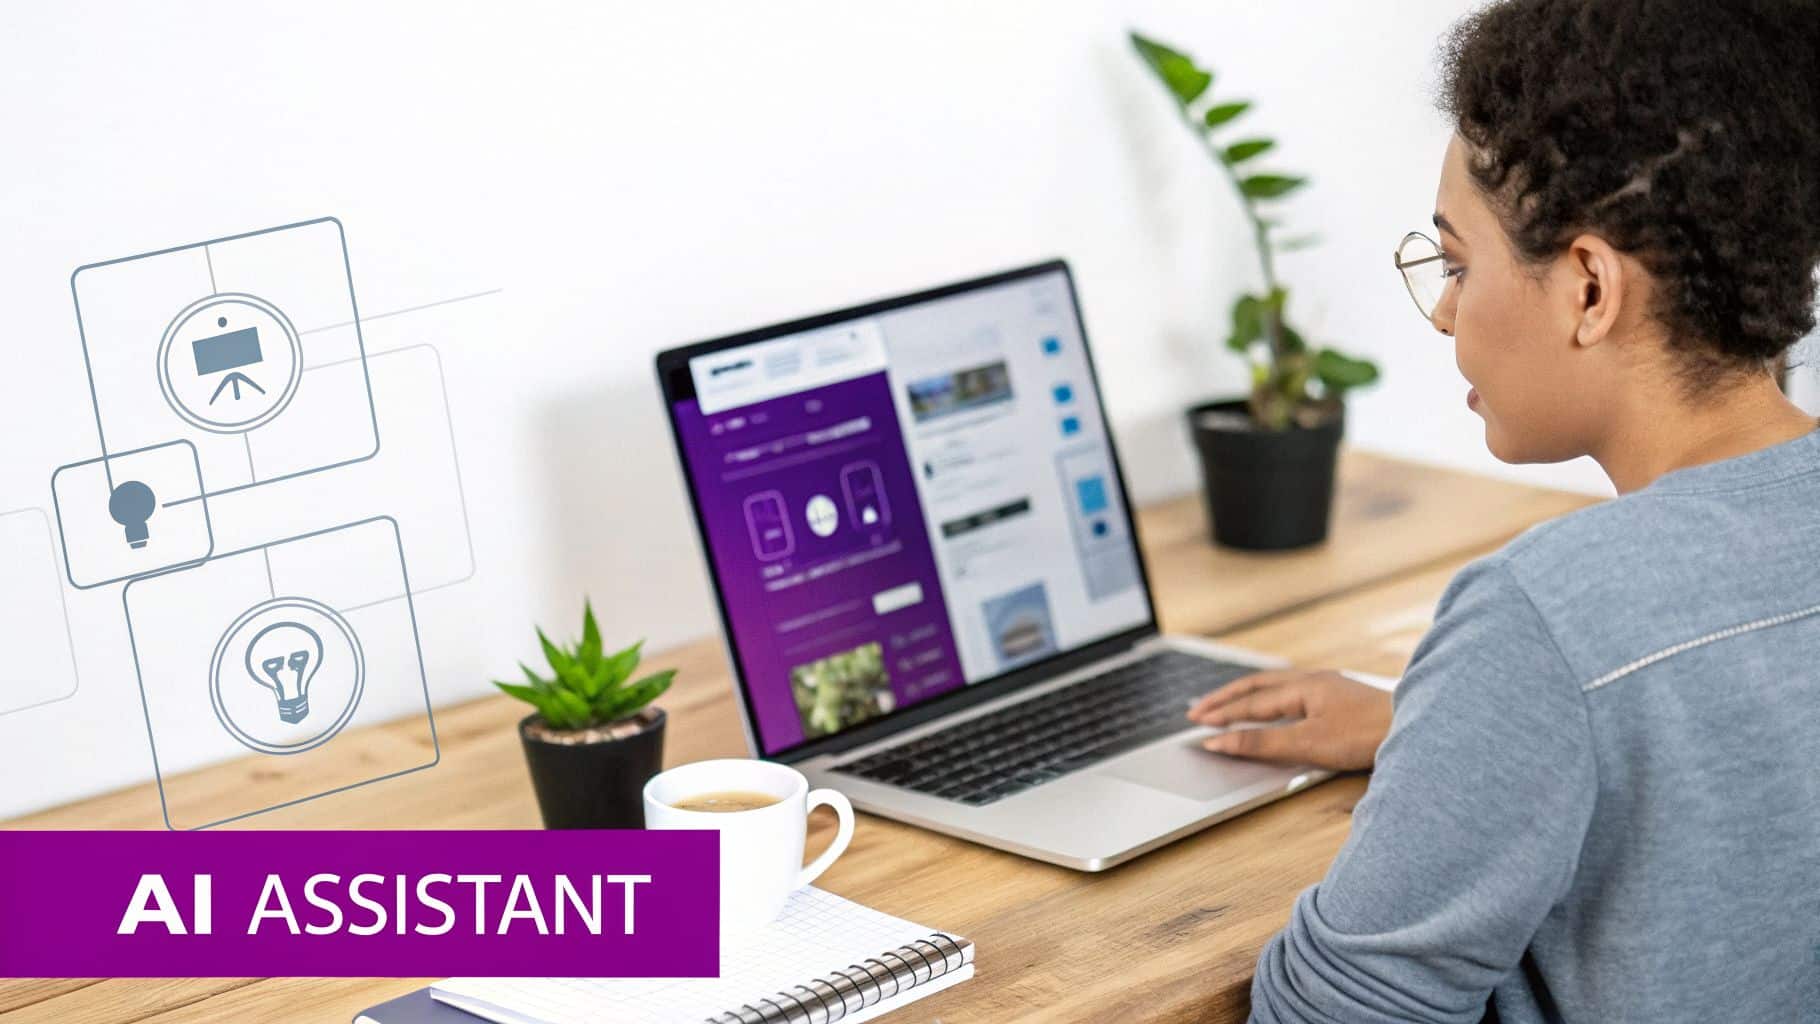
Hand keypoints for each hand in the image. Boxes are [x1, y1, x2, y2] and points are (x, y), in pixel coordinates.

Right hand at [1186, 669, 1391, 771]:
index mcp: (1302, 686)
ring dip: (1246, 695)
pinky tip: (1273, 707)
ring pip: (1276, 686)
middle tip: (1198, 710)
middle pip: (1258, 686)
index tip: (1197, 728)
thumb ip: (1262, 743)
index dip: (1222, 716)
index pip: (1250, 703)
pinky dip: (1270, 699)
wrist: (1416, 728)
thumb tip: (1222, 741)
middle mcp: (1313, 680)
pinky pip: (1293, 692)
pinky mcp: (1340, 699)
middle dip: (1226, 699)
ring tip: (1226, 703)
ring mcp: (1328, 687)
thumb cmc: (1367, 735)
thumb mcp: (1308, 743)